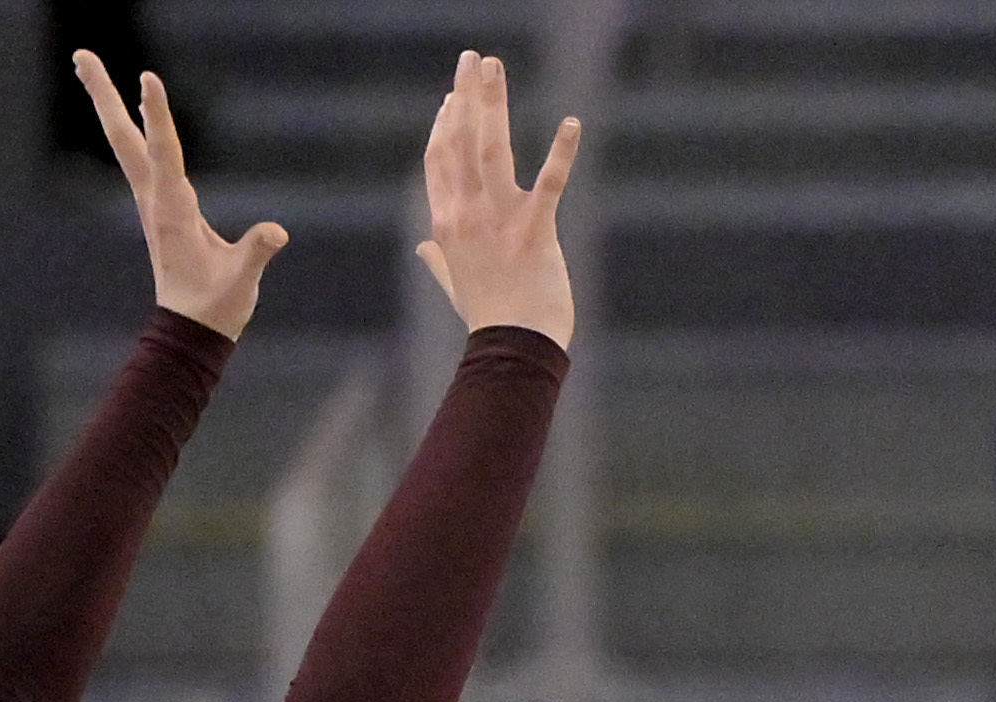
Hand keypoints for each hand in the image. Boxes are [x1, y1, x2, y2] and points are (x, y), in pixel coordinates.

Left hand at [77, 54, 285, 338]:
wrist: (190, 330)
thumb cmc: (215, 307)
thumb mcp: (241, 282)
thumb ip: (256, 253)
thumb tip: (275, 232)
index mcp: (172, 212)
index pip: (164, 153)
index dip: (158, 116)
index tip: (148, 78)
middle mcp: (155, 199)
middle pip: (124, 138)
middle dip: (104, 95)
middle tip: (81, 54)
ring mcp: (153, 202)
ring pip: (126, 143)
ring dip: (110, 105)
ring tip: (89, 67)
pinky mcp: (160, 207)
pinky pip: (142, 157)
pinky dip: (134, 129)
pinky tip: (134, 115)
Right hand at [415, 51, 579, 347]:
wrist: (513, 349)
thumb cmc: (488, 319)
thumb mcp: (455, 285)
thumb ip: (437, 260)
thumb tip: (422, 247)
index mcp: (445, 222)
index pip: (439, 160)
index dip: (445, 125)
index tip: (452, 98)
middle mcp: (467, 213)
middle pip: (461, 140)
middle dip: (466, 94)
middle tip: (472, 59)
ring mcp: (500, 220)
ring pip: (493, 148)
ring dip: (494, 102)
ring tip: (494, 66)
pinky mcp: (536, 231)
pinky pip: (551, 183)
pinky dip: (562, 152)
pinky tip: (573, 122)